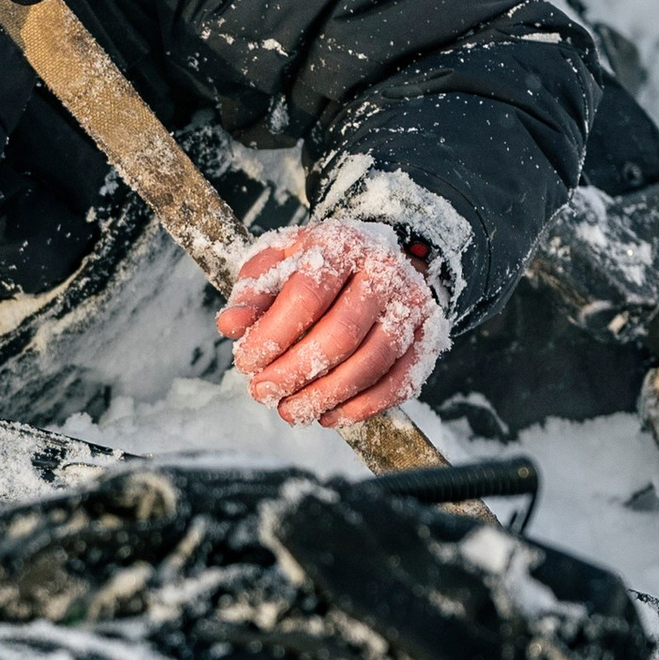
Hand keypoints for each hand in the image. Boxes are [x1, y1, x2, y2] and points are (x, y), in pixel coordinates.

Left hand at [215, 219, 447, 428]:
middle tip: (262, 393)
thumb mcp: (281, 261)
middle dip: (296, 372)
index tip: (246, 362)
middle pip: (342, 333)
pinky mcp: (427, 337)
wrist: (381, 256)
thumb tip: (231, 325)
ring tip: (290, 411)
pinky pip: (400, 381)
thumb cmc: (320, 263)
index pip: (308, 293)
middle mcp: (385, 271)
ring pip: (372, 362)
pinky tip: (329, 416)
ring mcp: (412, 305)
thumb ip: (254, 291)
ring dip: (326, 396)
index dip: (274, 334)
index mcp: (344, 244)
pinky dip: (363, 407)